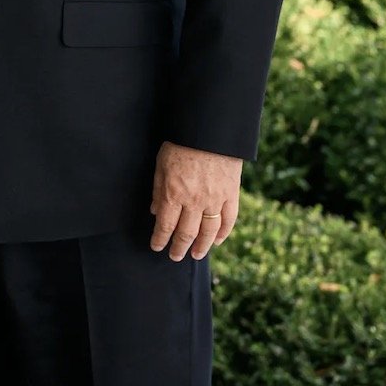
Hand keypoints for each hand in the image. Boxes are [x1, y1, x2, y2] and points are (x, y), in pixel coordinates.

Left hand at [149, 141, 241, 261]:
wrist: (210, 129)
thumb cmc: (181, 143)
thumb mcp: (161, 164)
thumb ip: (158, 189)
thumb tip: (154, 211)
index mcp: (173, 193)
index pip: (165, 226)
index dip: (160, 239)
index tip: (156, 247)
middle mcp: (194, 201)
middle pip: (186, 233)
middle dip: (179, 248)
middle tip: (175, 256)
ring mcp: (214, 199)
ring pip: (208, 231)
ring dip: (201, 246)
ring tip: (196, 254)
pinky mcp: (231, 194)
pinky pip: (229, 219)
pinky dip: (223, 233)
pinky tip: (218, 241)